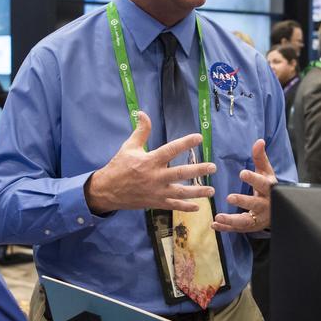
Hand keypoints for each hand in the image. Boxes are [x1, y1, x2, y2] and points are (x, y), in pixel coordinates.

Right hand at [85, 112, 215, 214]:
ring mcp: (156, 192)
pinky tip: (198, 207)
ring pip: (180, 193)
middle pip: (180, 173)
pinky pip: (173, 205)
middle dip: (198, 170)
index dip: (185, 143)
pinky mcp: (155, 203)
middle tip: (213, 167)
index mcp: (149, 161)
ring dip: (197, 192)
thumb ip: (140, 131)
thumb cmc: (119, 166)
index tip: (199, 137)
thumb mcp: (128, 147)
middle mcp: (155, 177)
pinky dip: (185, 207)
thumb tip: (142, 113)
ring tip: (212, 190)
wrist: (107, 191)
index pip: (170, 150)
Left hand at [212, 139, 276, 233]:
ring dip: (232, 220)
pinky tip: (214, 225)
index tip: (242, 173)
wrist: (279, 209)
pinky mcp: (251, 227)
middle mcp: (265, 205)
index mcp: (269, 189)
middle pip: (255, 204)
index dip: (253, 179)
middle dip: (243, 201)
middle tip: (229, 197)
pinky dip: (226, 228)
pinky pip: (238, 229)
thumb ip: (260, 158)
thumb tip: (259, 140)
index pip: (263, 184)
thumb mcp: (266, 172)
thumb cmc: (268, 187)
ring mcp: (258, 218)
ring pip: (246, 221)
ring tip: (218, 217)